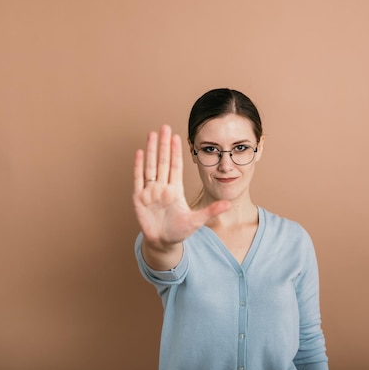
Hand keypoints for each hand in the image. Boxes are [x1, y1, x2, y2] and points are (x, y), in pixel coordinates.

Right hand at [133, 125, 230, 253]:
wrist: (162, 243)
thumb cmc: (179, 231)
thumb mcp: (197, 221)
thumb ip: (212, 211)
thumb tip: (229, 204)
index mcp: (175, 190)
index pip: (176, 166)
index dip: (176, 152)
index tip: (178, 137)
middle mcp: (163, 187)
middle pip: (163, 161)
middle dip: (164, 144)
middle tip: (164, 126)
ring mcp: (150, 192)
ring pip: (150, 166)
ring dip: (151, 150)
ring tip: (152, 134)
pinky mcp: (139, 199)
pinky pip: (139, 179)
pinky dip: (139, 166)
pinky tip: (140, 153)